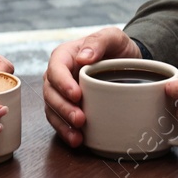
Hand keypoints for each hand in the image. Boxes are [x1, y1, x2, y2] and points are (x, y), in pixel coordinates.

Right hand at [42, 27, 141, 146]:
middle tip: (80, 119)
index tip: (77, 95)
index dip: (62, 83)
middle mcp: (59, 75)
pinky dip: (66, 132)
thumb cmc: (117, 48)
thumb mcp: (113, 37)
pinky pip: (60, 121)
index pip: (56, 68)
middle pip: (50, 92)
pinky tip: (77, 140)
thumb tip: (83, 58)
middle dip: (62, 108)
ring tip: (77, 136)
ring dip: (62, 124)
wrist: (127, 63)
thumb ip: (98, 41)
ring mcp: (61, 93)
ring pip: (52, 109)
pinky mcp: (68, 107)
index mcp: (65, 55)